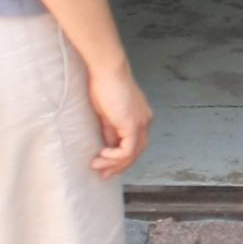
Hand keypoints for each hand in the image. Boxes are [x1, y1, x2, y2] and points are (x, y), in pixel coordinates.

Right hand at [86, 57, 151, 177]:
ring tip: (97, 166)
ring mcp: (141, 123)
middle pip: (136, 152)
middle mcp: (145, 121)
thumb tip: (107, 146)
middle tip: (102, 174)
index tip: (104, 165)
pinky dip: (115, 157)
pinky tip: (102, 155)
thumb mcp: (106, 113)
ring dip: (114, 164)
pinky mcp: (133, 125)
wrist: (107, 69)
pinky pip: (127, 150)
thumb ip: (110, 130)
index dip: (121, 158)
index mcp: (140, 117)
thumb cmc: (104, 85)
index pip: (134, 144)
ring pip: (132, 154)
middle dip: (119, 166)